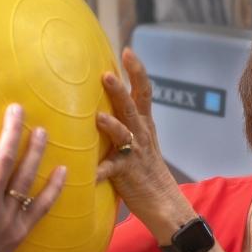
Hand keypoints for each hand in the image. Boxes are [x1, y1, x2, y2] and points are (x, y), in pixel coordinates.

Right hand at [0, 98, 66, 251]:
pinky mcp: (19, 232)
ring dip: (35, 152)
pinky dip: (53, 189)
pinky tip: (63, 171)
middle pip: (4, 158)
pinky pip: (41, 208)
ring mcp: (7, 218)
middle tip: (18, 108)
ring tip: (42, 131)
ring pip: (25, 178)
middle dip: (11, 130)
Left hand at [95, 49, 180, 224]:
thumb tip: (100, 100)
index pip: (144, 91)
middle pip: (132, 107)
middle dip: (120, 90)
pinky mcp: (126, 173)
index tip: (127, 50)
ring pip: (123, 134)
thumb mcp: (139, 139)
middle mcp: (141, 134)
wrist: (164, 202)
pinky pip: (110, 171)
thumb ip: (124, 120)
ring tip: (98, 117)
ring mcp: (134, 153)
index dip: (137, 70)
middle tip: (106, 74)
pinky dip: (98, 171)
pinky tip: (87, 173)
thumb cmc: (145, 169)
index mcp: (144, 123)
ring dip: (111, 125)